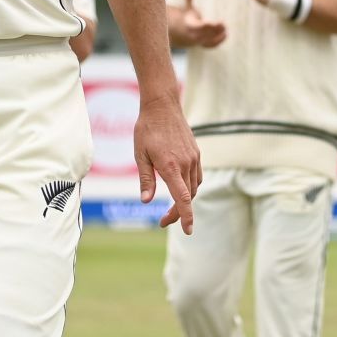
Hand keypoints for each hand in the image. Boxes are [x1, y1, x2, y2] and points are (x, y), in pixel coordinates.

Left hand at [135, 90, 201, 233]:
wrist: (162, 106)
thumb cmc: (147, 129)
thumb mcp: (140, 155)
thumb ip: (146, 179)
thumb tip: (146, 201)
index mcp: (171, 167)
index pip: (183, 199)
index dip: (186, 216)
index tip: (188, 231)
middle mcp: (186, 164)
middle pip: (188, 197)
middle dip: (179, 212)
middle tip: (164, 221)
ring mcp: (193, 158)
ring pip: (194, 187)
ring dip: (185, 200)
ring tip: (172, 208)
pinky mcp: (196, 153)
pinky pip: (197, 176)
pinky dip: (191, 187)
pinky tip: (181, 188)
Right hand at [180, 0, 228, 47]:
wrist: (183, 30)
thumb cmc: (188, 15)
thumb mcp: (188, 6)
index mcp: (190, 25)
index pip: (199, 26)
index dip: (207, 25)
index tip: (214, 22)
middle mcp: (194, 34)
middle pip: (206, 33)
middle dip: (215, 30)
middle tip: (224, 24)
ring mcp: (199, 41)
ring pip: (209, 40)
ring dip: (218, 35)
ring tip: (226, 29)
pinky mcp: (203, 44)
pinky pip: (212, 45)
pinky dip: (219, 41)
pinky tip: (226, 34)